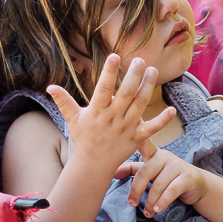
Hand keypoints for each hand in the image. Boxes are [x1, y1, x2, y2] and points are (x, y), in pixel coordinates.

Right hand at [46, 55, 173, 178]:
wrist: (93, 165)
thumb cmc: (83, 139)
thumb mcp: (73, 119)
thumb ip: (64, 101)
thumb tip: (50, 87)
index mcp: (98, 111)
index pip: (104, 88)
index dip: (109, 72)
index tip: (114, 56)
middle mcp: (113, 118)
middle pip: (126, 93)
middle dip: (133, 75)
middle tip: (139, 60)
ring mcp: (126, 128)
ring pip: (140, 105)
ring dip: (147, 87)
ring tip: (153, 70)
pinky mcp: (137, 138)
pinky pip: (152, 129)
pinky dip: (162, 120)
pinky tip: (172, 109)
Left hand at [116, 137, 207, 216]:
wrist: (195, 184)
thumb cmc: (168, 177)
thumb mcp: (150, 172)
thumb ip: (132, 171)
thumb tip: (113, 173)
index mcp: (154, 154)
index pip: (144, 145)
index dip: (137, 140)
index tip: (127, 136)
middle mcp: (165, 156)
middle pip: (145, 173)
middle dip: (136, 190)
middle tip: (131, 203)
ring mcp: (177, 166)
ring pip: (158, 185)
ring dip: (150, 202)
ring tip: (147, 213)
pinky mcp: (186, 177)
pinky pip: (171, 191)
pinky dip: (162, 202)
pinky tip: (157, 210)